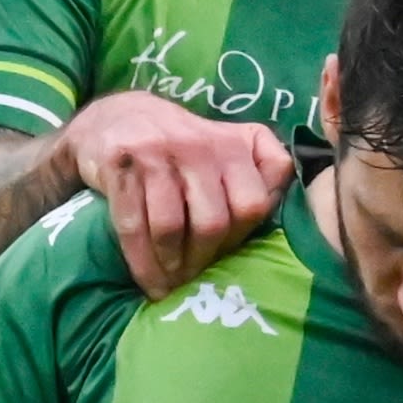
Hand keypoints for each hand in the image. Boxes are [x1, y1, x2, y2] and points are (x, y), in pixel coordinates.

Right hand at [60, 94, 290, 293]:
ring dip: (171, 265)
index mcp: (233, 144)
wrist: (116, 117)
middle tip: (193, 281)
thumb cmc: (182, 145)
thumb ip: (263, 170)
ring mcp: (157, 153)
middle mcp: (198, 145)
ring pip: (171, 227)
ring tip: (169, 285)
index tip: (225, 256)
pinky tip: (147, 281)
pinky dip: (141, 261)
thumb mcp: (230, 144)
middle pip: (212, 222)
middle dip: (202, 260)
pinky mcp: (121, 164)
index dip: (239, 239)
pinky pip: (134, 224)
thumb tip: (287, 214)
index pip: (252, 205)